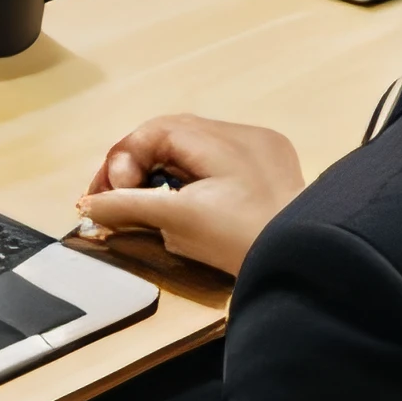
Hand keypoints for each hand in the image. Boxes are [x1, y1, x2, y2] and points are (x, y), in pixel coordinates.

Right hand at [74, 112, 303, 277]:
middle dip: (138, 167)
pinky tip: (185, 206)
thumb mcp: (179, 222)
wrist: (310, 266)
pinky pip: (217, 168)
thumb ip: (129, 205)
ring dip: (163, 174)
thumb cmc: (248, 242)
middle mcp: (243, 136)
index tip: (105, 198)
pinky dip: (191, 182)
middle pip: (170, 139)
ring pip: (193, 153)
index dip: (121, 163)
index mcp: (221, 139)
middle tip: (115, 199)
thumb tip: (92, 204)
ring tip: (147, 204)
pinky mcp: (271, 175)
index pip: (152, 134)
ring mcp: (260, 154)